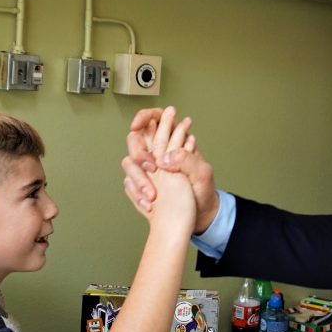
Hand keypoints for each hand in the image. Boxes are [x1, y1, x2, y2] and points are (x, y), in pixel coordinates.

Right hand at [122, 107, 219, 232]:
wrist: (199, 214)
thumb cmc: (203, 191)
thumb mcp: (202, 174)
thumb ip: (187, 161)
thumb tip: (164, 159)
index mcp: (174, 142)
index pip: (154, 118)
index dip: (144, 117)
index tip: (137, 124)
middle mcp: (158, 152)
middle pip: (135, 140)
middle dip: (138, 152)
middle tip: (151, 167)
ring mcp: (147, 168)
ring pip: (130, 163)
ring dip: (137, 177)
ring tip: (152, 194)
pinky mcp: (142, 183)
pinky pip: (129, 183)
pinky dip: (135, 192)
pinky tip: (148, 202)